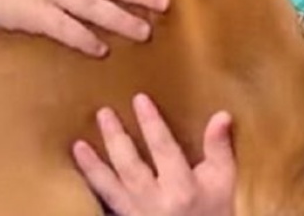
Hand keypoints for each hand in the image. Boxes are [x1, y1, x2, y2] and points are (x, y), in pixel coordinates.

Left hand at [74, 94, 235, 215]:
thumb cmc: (215, 211)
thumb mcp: (224, 181)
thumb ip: (220, 148)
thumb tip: (221, 115)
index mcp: (182, 187)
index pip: (163, 148)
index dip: (151, 123)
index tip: (139, 99)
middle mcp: (155, 201)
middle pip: (130, 166)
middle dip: (116, 138)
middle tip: (104, 113)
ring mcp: (137, 215)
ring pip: (110, 187)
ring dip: (93, 166)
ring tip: (78, 145)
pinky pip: (106, 204)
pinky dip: (94, 187)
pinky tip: (84, 174)